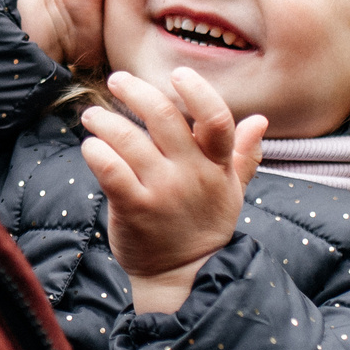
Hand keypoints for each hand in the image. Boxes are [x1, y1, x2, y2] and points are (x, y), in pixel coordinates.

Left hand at [78, 68, 266, 314]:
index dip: (197, 91)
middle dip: (136, 91)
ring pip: (130, 140)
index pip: (216, 119)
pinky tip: (90, 145)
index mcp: (217, 166)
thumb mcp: (231, 192)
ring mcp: (162, 192)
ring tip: (92, 115)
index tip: (177, 73)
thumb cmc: (204, 226)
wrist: (183, 276)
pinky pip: (111, 170)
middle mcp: (191, 174)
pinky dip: (96, 151)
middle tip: (117, 81)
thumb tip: (259, 120)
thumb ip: (244, 154)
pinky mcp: (135, 209)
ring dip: (105, 120)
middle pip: (164, 117)